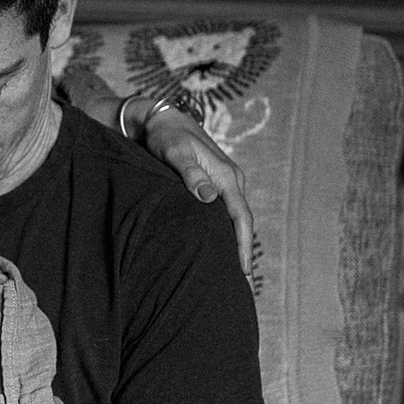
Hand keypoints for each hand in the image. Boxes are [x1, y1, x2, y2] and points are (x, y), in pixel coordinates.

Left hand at [137, 103, 255, 277]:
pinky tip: (221, 247)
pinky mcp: (216, 184)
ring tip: (232, 271)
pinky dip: (227, 231)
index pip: (241, 217)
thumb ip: (190, 174)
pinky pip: (226, 213)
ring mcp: (225, 182)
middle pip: (242, 222)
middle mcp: (232, 180)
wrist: (161, 120)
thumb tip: (209, 198)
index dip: (243, 245)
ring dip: (235, 243)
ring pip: (235, 218)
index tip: (243, 270)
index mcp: (227, 175)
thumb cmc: (165, 136)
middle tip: (240, 283)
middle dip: (243, 250)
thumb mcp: (174, 153)